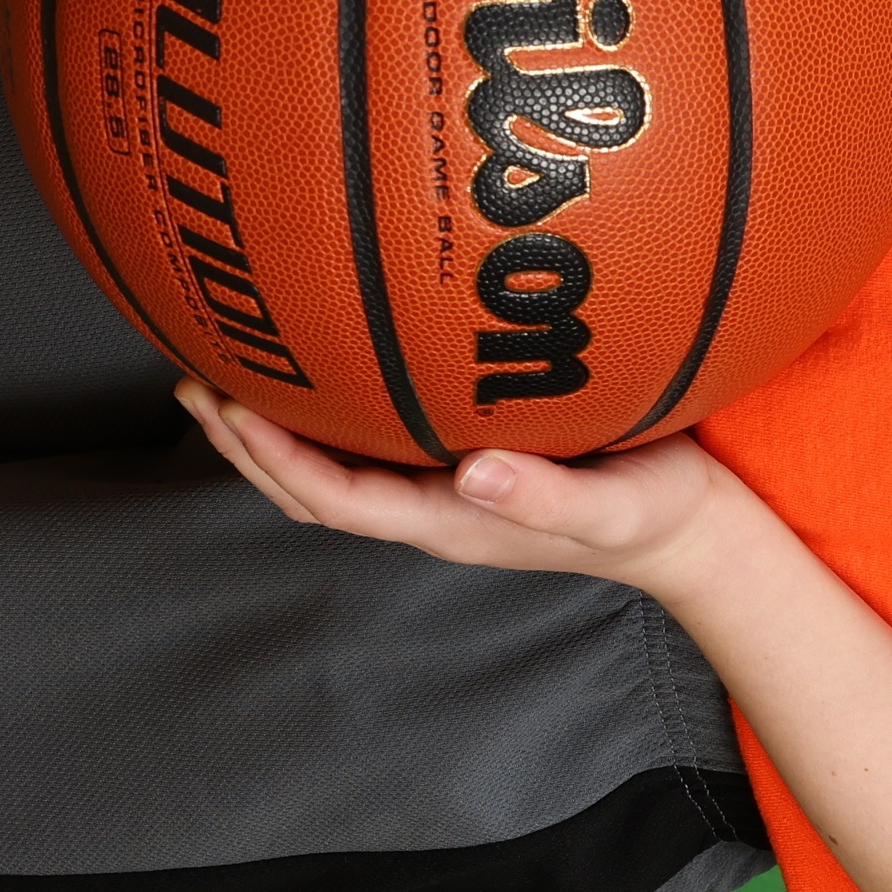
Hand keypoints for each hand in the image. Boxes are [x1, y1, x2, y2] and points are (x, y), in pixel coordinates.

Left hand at [176, 379, 727, 596]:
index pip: (335, 498)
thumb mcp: (614, 508)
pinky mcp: (470, 457)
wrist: (698, 528)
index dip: (274, 459)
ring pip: (335, 464)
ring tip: (228, 371)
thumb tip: (472, 472)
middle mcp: (435, 505)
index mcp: (452, 520)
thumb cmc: (658, 515)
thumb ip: (546, 498)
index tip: (228, 408)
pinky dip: (329, 409)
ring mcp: (448, 485)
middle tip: (193, 380)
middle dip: (246, 443)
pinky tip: (322, 362)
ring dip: (274, 428)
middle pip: (311, 487)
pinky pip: (377, 439)